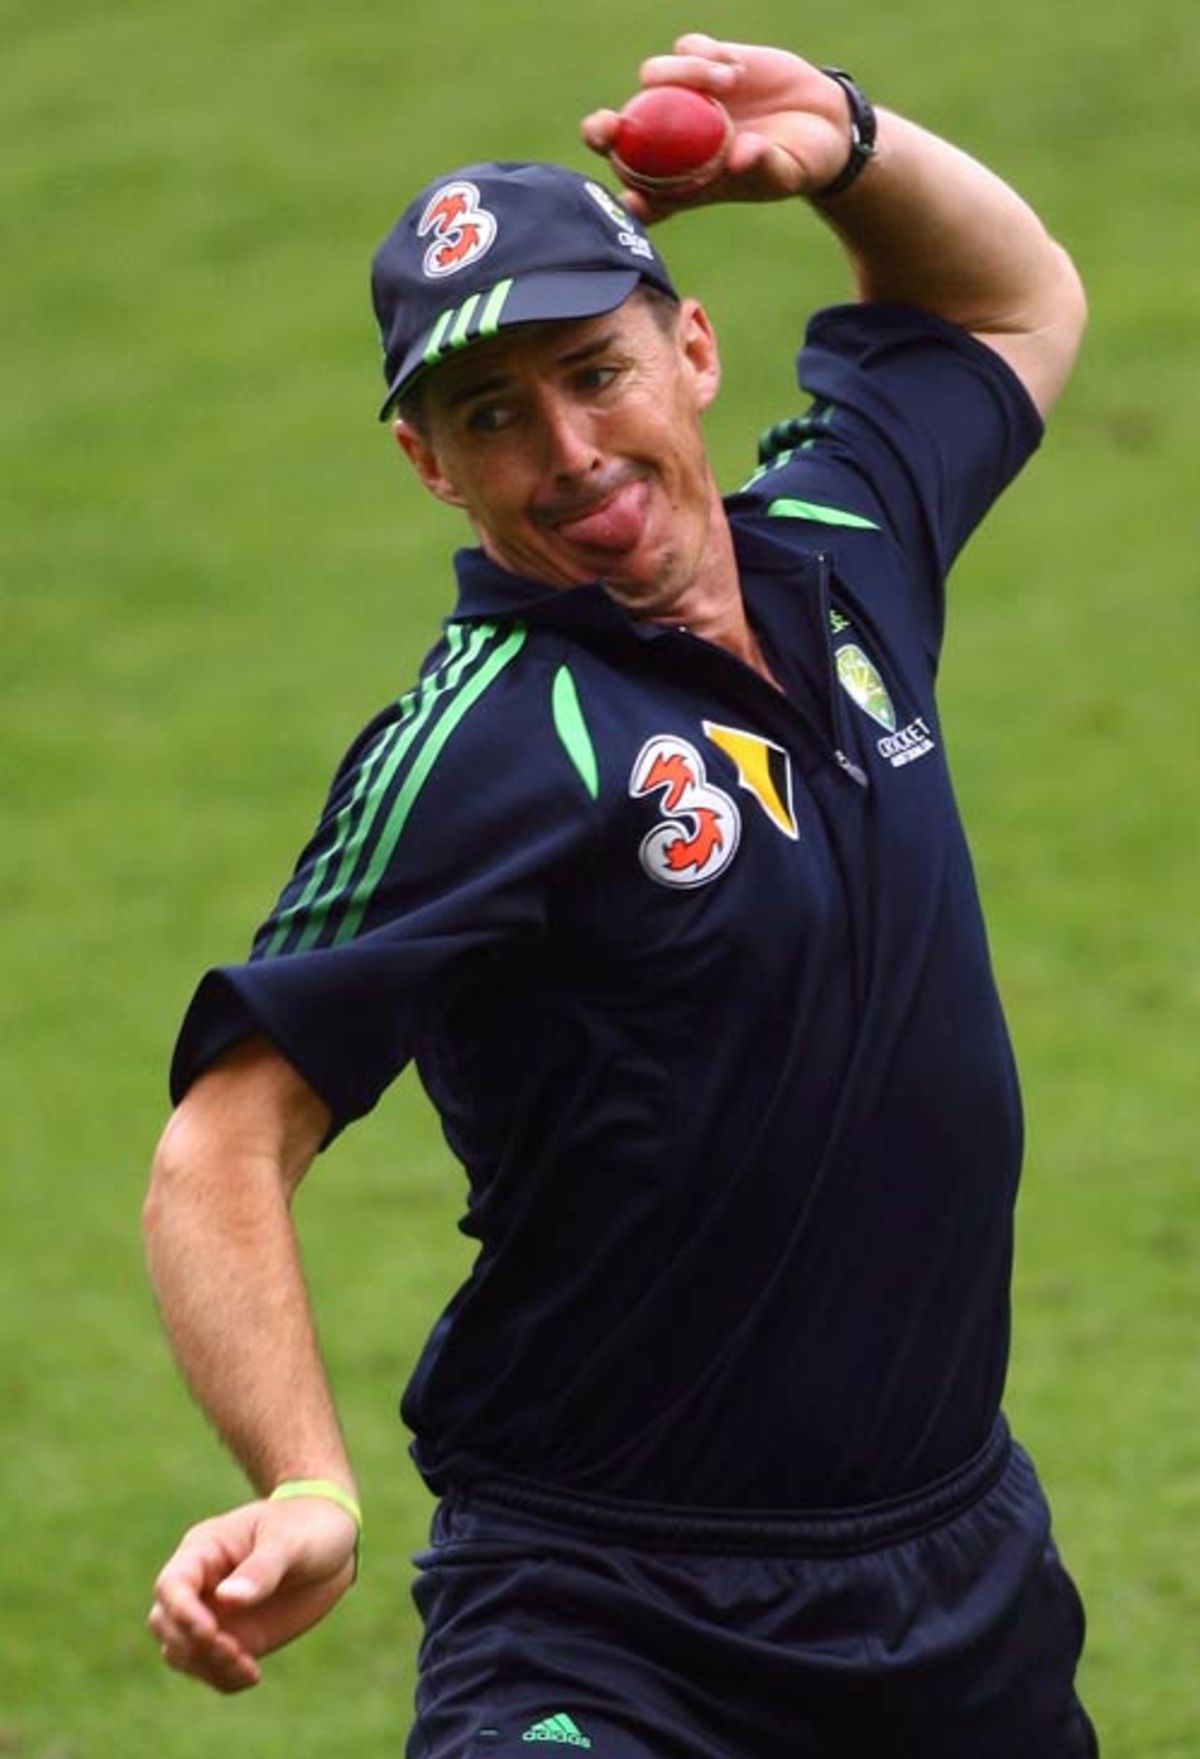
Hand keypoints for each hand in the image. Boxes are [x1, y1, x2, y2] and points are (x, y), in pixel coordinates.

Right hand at [148, 1494, 357, 1692]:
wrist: (333, 1542)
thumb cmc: (308, 1526)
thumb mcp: (291, 1541)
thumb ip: (261, 1569)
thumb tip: (227, 1599)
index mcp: (205, 1549)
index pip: (172, 1584)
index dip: (181, 1612)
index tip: (210, 1632)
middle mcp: (201, 1585)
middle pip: (165, 1623)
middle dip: (190, 1645)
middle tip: (233, 1651)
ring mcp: (215, 1614)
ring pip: (182, 1651)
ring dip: (205, 1667)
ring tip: (247, 1667)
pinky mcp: (235, 1638)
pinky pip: (211, 1668)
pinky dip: (223, 1678)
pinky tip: (252, 1675)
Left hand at [581, 34, 852, 220]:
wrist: (824, 123)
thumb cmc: (798, 164)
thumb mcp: (784, 174)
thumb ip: (760, 167)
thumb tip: (738, 157)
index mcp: (686, 181)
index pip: (644, 194)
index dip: (628, 198)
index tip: (629, 200)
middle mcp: (677, 141)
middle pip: (623, 135)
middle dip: (604, 131)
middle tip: (607, 127)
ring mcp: (687, 99)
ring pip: (653, 80)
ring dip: (681, 76)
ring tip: (729, 83)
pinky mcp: (705, 64)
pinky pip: (685, 49)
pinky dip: (703, 55)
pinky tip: (735, 71)